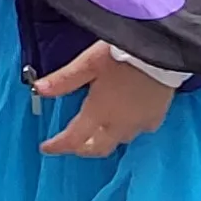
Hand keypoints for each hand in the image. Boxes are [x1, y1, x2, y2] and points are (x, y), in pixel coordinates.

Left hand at [34, 42, 174, 158]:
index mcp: (98, 113)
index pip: (73, 139)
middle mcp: (119, 125)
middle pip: (97, 148)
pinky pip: (138, 131)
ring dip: (102, 141)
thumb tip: (38, 89)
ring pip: (117, 141)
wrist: (162, 52)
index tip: (46, 148)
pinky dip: (125, 130)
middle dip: (80, 148)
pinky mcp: (156, 117)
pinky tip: (124, 121)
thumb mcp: (88, 63)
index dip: (57, 146)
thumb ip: (64, 80)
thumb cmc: (122, 54)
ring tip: (94, 132)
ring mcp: (140, 124)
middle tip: (70, 144)